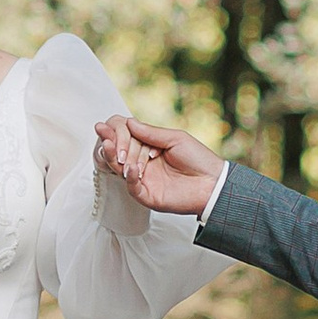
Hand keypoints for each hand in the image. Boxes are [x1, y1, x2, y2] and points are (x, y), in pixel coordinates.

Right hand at [95, 112, 225, 215]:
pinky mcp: (148, 196)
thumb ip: (151, 133)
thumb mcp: (175, 138)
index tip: (104, 126)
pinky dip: (130, 176)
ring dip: (115, 158)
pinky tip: (132, 167)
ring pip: (122, 169)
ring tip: (110, 147)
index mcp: (150, 149)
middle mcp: (144, 164)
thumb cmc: (199, 159)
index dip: (116, 133)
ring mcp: (145, 180)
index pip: (127, 139)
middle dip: (115, 144)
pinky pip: (133, 187)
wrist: (213, 183)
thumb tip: (129, 122)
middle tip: (109, 139)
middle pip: (121, 153)